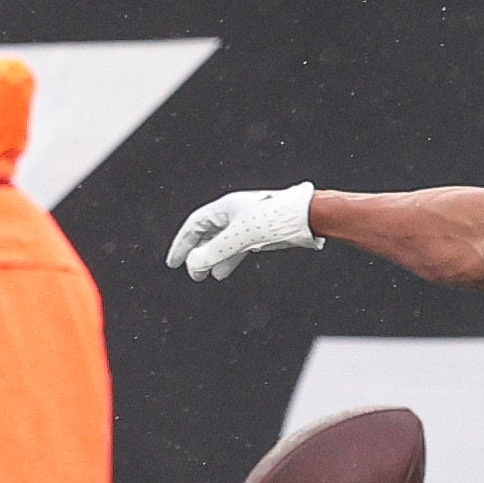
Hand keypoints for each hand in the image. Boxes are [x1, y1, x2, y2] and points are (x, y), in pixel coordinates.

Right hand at [165, 185, 318, 278]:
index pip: (194, 225)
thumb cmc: (276, 220)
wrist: (310, 217)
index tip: (173, 262)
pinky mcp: (262, 233)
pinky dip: (228, 260)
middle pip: (207, 233)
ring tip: (206, 276)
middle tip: (191, 273)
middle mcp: (235, 212)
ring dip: (212, 259)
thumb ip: (214, 253)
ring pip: (223, 242)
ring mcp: (249, 222)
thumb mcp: (239, 239)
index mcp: (226, 207)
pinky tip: (224, 271)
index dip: (181, 244)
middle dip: (197, 254)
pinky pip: (237, 247)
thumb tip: (193, 266)